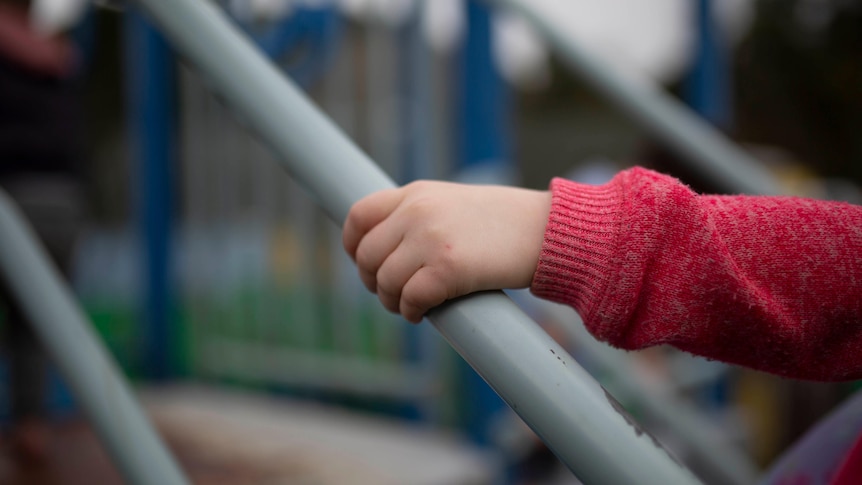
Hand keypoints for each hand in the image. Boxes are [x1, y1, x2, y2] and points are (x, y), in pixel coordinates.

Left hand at [343, 181, 551, 322]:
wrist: (546, 230)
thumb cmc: (504, 222)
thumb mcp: (453, 202)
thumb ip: (418, 215)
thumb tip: (386, 249)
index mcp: (416, 193)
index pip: (359, 215)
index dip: (352, 245)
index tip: (363, 263)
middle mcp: (417, 212)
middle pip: (367, 255)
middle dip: (373, 282)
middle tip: (392, 293)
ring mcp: (431, 239)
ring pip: (385, 281)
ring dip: (393, 302)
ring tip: (410, 306)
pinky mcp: (448, 269)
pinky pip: (410, 299)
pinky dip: (412, 312)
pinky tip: (423, 314)